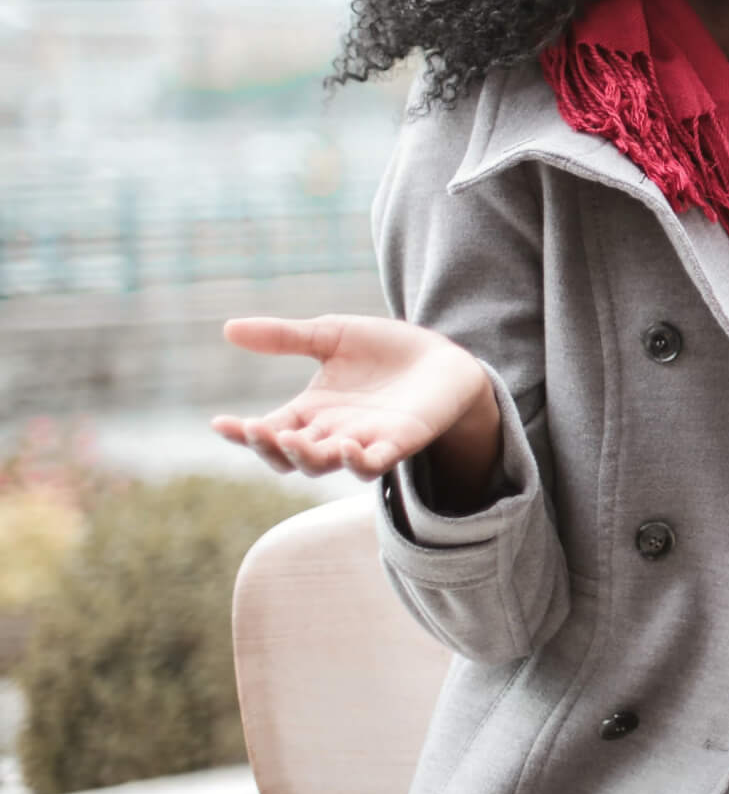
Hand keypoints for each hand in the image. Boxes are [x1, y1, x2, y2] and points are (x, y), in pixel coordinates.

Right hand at [211, 315, 497, 484]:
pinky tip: (346, 446)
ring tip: (291, 438)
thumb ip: (285, 337)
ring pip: (324, 465)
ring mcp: (364, 442)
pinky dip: (358, 462)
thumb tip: (228, 328)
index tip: (220, 423)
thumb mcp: (331, 335)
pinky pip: (373, 464)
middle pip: (289, 456)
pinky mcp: (399, 443)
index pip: (268, 430)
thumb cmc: (384, 350)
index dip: (242, 433)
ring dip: (305, 456)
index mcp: (310, 411)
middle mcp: (331, 433)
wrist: (442, 357)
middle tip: (256, 428)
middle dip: (268, 447)